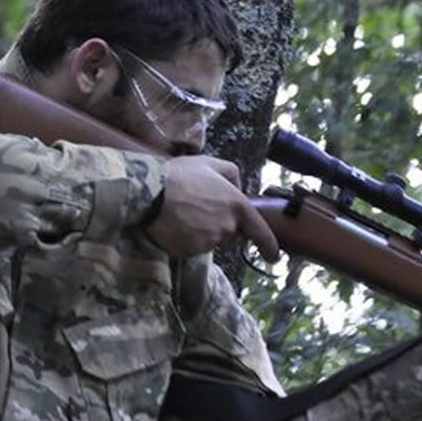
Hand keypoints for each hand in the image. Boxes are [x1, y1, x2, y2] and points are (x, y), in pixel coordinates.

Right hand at [143, 155, 279, 262]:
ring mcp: (208, 241)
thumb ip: (229, 172)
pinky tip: (174, 224)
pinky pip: (192, 248)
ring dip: (201, 232)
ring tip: (181, 213)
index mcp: (237, 206)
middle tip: (198, 210)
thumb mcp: (208, 163)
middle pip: (230, 235)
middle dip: (220, 227)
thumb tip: (237, 186)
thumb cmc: (178, 175)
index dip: (269, 247)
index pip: (261, 233)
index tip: (273, 257)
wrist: (148, 194)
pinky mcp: (190, 251)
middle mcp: (227, 227)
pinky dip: (186, 239)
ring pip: (210, 241)